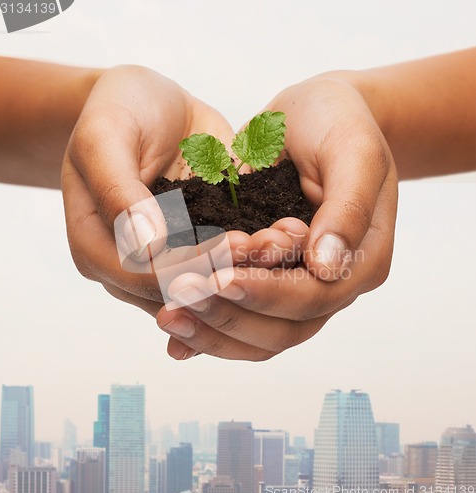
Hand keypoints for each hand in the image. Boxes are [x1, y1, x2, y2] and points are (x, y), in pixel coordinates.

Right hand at [62, 65, 301, 320]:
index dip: (186, 267)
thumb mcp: (105, 136)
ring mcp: (167, 258)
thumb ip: (117, 190)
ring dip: (248, 268)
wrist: (148, 103)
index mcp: (94, 246)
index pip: (141, 276)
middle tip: (270, 245)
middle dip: (227, 271)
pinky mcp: (197, 245)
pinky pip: (225, 261)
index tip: (229, 243)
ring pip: (207, 283)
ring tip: (283, 240)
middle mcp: (130, 264)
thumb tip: (144, 248)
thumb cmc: (119, 110)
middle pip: (179, 288)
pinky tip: (283, 236)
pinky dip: (254, 254)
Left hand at [156, 74, 397, 360]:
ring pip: (259, 336)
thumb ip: (347, 208)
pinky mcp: (269, 279)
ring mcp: (297, 286)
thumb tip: (327, 267)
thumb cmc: (340, 124)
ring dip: (213, 330)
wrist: (319, 116)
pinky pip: (242, 319)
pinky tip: (176, 339)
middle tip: (180, 293)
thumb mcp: (353, 152)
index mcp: (361, 261)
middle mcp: (330, 284)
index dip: (266, 293)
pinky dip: (211, 332)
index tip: (218, 277)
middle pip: (282, 329)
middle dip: (229, 313)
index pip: (313, 296)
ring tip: (167, 315)